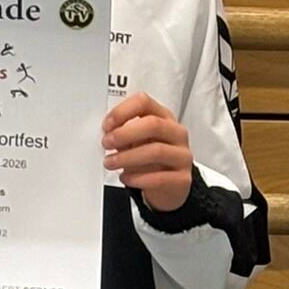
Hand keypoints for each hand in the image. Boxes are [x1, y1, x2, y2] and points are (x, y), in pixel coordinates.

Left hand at [102, 92, 192, 212]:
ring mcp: (182, 156)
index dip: (122, 112)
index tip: (107, 125)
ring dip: (127, 157)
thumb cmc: (150, 158)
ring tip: (111, 163)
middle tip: (107, 144)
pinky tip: (126, 178)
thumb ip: (123, 133)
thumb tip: (106, 133)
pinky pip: (159, 178)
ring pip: (156, 151)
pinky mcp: (182, 179)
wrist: (169, 185)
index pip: (145, 103)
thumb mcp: (137, 141)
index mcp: (164, 118)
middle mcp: (177, 134)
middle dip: (125, 134)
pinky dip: (137, 178)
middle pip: (153, 125)